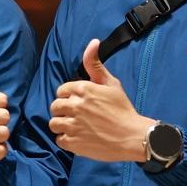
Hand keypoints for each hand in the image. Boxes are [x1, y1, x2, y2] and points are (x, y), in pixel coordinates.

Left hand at [49, 40, 149, 161]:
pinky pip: (59, 140)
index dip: (69, 97)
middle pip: (54, 107)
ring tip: (76, 128)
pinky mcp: (74, 143)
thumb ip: (95, 64)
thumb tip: (93, 42)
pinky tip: (78, 139)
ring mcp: (73, 125)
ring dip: (62, 126)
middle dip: (63, 111)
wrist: (132, 136)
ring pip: (54, 124)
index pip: (61, 91)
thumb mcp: (111, 83)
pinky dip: (66, 140)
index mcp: (82, 89)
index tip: (80, 103)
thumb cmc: (123, 109)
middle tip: (77, 116)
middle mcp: (75, 105)